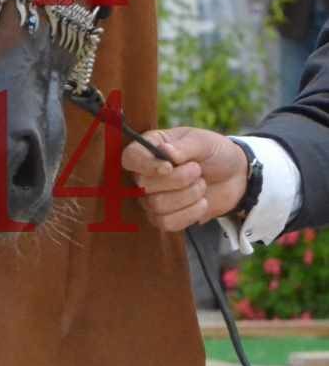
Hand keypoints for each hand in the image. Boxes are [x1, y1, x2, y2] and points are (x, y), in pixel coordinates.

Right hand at [121, 127, 248, 231]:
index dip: (145, 165)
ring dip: (187, 196)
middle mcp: (146, 172)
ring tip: (201, 185)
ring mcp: (153, 196)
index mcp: (151, 146)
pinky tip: (202, 202)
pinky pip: (166, 223)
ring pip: (156, 205)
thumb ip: (184, 146)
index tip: (168, 166)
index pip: (130, 158)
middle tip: (198, 170)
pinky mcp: (165, 216)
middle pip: (144, 185)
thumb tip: (164, 152)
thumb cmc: (215, 153)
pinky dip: (189, 214)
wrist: (235, 176)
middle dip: (178, 180)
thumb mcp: (203, 142)